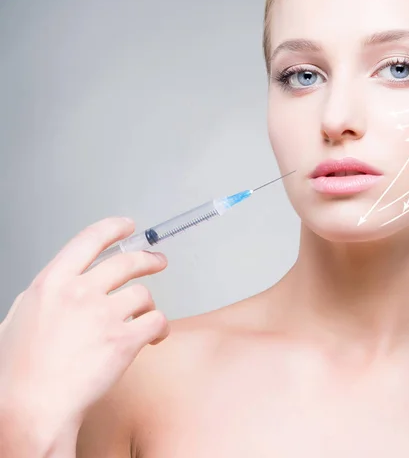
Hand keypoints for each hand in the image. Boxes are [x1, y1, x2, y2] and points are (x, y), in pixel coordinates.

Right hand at [0, 217, 169, 433]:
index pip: (90, 239)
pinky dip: (161, 328)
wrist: (30, 409)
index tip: (128, 227)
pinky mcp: (123, 339)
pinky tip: (156, 336)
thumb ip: (50, 294)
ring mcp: (103, 314)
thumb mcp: (22, 317)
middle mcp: (80, 292)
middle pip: (127, 262)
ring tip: (147, 314)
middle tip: (157, 260)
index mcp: (52, 283)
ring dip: (149, 304)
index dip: (114, 228)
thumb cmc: (20, 372)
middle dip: (147, 258)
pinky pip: (156, 321)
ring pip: (143, 294)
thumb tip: (68, 284)